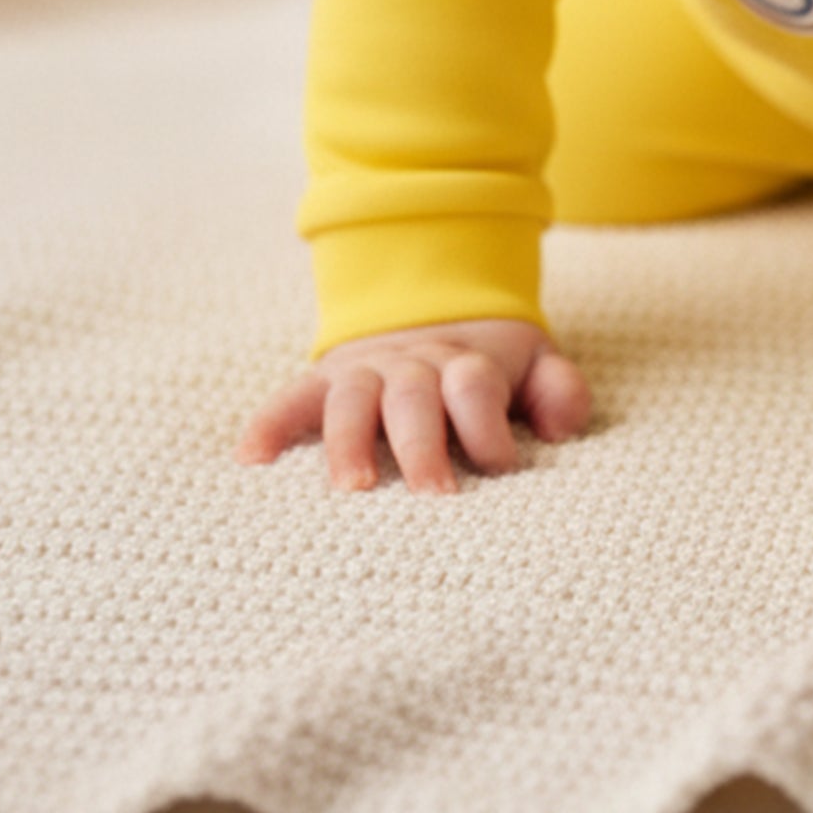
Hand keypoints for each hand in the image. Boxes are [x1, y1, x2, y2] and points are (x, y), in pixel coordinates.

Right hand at [236, 318, 591, 494]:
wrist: (430, 313)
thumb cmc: (485, 371)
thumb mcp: (534, 367)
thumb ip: (558, 392)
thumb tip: (561, 430)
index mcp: (465, 362)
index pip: (474, 387)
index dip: (488, 426)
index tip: (502, 467)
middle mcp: (411, 364)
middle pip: (414, 397)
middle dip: (424, 447)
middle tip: (435, 498)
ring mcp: (363, 372)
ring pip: (353, 400)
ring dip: (350, 442)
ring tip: (355, 489)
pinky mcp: (321, 384)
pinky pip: (289, 399)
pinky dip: (269, 425)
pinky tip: (251, 460)